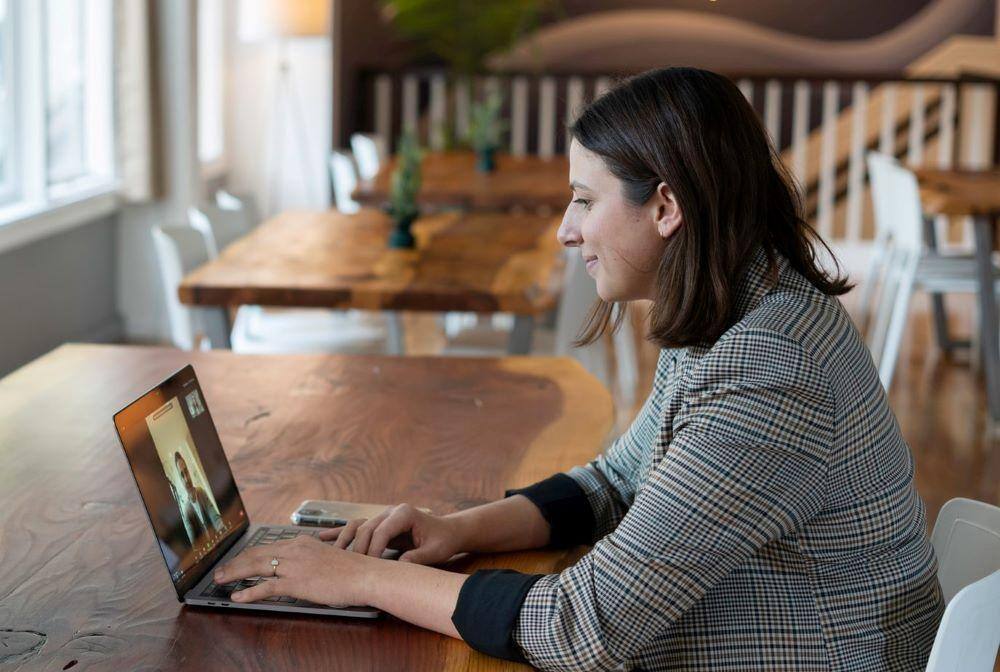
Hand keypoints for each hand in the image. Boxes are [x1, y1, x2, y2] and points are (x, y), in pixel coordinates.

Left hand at [213, 535, 380, 605]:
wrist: (365, 575)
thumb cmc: (352, 570)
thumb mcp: (327, 557)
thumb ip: (310, 559)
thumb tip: (300, 568)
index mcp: (302, 542)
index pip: (268, 547)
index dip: (249, 554)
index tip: (238, 560)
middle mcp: (295, 550)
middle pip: (256, 553)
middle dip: (235, 562)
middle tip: (220, 570)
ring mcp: (294, 565)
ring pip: (256, 567)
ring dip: (234, 573)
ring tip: (220, 580)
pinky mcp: (296, 582)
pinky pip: (266, 587)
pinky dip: (249, 592)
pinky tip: (237, 597)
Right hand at [319, 503, 463, 564]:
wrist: (447, 531)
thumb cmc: (443, 541)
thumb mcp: (435, 551)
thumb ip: (418, 558)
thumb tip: (399, 566)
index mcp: (404, 513)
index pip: (381, 531)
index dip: (373, 550)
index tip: (369, 568)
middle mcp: (390, 511)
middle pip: (365, 528)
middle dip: (357, 548)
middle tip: (351, 568)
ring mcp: (383, 516)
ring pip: (357, 526)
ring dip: (343, 540)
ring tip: (331, 554)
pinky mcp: (379, 524)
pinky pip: (357, 527)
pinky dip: (340, 532)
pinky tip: (323, 537)